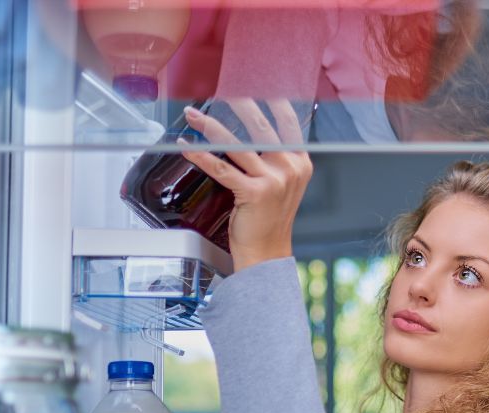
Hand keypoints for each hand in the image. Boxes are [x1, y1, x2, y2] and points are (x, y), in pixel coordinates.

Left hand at [178, 99, 312, 272]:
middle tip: (219, 92)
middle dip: (236, 106)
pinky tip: (187, 148)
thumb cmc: (270, 220)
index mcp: (300, 162)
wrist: (267, 253)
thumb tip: (252, 133)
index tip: (254, 84)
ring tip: (193, 116)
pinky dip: (201, 156)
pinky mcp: (253, 193)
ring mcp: (273, 180)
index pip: (289, 122)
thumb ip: (276, 160)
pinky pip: (221, 168)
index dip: (271, 101)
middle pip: (260, 127)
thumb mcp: (284, 185)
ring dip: (210, 127)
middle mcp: (290, 168)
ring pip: (236, 145)